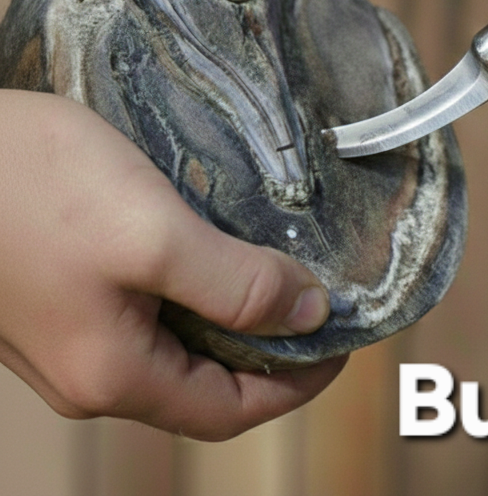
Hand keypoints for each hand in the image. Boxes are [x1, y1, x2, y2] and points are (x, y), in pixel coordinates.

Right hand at [0, 91, 344, 440]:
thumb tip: (311, 316)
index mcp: (113, 376)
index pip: (230, 411)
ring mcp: (61, 340)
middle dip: (270, 348)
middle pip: (203, 384)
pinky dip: (189, 292)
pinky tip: (212, 245)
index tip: (345, 339)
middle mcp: (84, 374)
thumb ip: (237, 285)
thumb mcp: (156, 235)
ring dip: (230, 315)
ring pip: (172, 347)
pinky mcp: (52, 299)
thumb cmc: (32, 186)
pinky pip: (140, 315)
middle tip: (321, 297)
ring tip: (279, 266)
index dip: (299, 383)